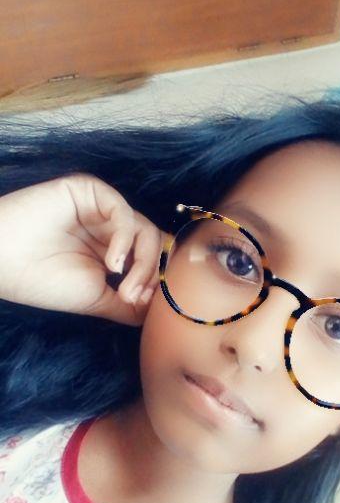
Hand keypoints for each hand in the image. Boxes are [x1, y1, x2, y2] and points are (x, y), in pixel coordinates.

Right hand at [0, 172, 166, 325]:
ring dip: (142, 264)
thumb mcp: (97, 299)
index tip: (145, 304)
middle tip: (133, 297)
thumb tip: (160, 310)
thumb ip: (130, 304)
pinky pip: (124, 214)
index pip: (153, 256)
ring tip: (122, 288)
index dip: (159, 279)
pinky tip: (112, 264)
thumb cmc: (43, 281)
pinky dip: (125, 242)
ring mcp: (102, 209)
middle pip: (155, 243)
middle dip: (153, 274)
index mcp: (113, 248)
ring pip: (145, 230)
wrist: (1, 263)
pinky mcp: (90, 192)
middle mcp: (111, 227)